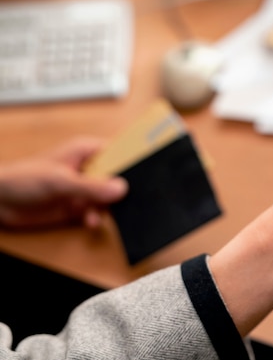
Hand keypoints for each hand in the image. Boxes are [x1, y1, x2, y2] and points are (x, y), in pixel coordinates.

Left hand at [0, 137, 127, 229]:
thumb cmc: (22, 179)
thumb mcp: (60, 181)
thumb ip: (91, 186)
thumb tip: (121, 189)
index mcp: (87, 151)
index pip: (120, 150)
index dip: (136, 157)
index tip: (152, 168)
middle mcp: (90, 169)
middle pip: (120, 176)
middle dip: (125, 188)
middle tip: (132, 198)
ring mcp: (85, 188)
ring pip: (111, 196)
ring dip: (110, 206)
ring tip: (101, 212)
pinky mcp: (79, 206)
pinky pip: (99, 211)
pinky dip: (99, 217)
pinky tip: (91, 221)